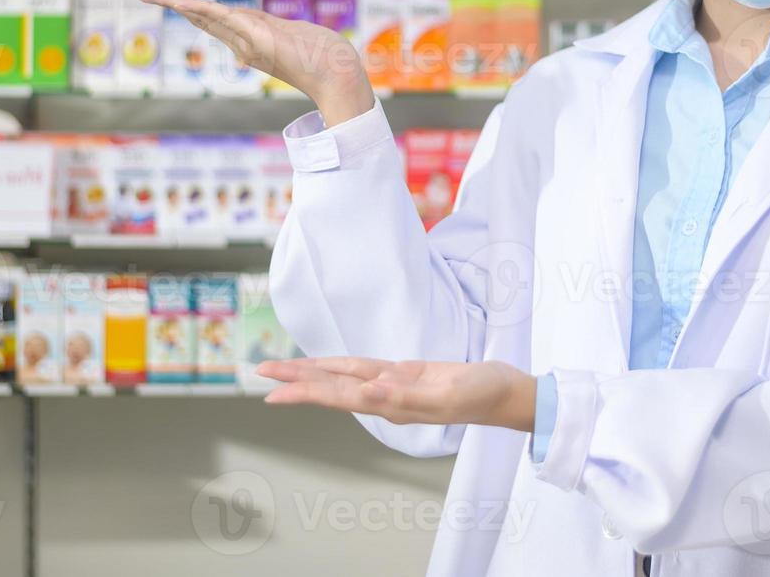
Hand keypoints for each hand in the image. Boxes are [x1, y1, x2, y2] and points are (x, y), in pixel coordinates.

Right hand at [129, 0, 373, 124]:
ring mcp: (247, 40)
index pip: (209, 17)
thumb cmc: (322, 57)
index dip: (184, 5)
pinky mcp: (259, 39)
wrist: (338, 75)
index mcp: (246, 39)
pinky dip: (202, 11)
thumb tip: (253, 39)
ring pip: (203, 16)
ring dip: (172, 1)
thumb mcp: (290, 37)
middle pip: (197, 15)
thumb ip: (270, 34)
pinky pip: (226, 21)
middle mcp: (241, 41)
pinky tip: (182, 2)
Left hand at [258, 357, 537, 432]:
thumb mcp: (447, 395)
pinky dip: (346, 366)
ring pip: (347, 377)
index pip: (337, 396)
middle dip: (298, 379)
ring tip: (287, 368)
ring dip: (316, 372)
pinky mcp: (409, 374)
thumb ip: (407, 396)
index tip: (272, 391)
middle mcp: (387, 397)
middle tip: (261, 371)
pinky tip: (334, 367)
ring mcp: (397, 386)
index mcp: (392, 404)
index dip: (304, 391)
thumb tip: (367, 392)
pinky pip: (368, 368)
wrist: (507, 394)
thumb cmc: (483, 395)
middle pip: (334, 386)